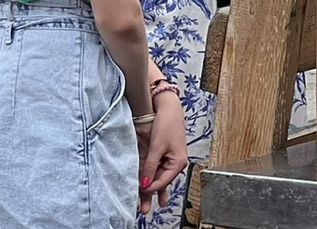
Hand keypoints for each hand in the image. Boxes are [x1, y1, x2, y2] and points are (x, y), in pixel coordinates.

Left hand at [139, 89, 188, 213]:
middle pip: (159, 181)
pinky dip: (147, 175)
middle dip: (150, 194)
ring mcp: (168, 158)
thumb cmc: (167, 123)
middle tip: (141, 209)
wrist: (167, 106)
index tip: (138, 192)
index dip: (150, 188)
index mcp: (178, 162)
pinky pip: (154, 168)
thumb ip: (150, 166)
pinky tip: (142, 184)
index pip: (162, 181)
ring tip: (142, 203)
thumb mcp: (157, 147)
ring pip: (156, 176)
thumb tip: (144, 183)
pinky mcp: (161, 153)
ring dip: (148, 187)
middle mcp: (174, 163)